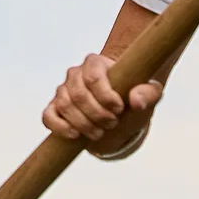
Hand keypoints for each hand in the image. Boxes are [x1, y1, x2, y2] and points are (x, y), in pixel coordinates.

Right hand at [42, 53, 163, 149]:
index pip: (94, 77)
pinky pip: (48, 116)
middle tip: (112, 123)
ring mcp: (62, 90)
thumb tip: (136, 101)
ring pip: (65, 105)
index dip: (106, 97)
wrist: (119, 106)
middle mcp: (75, 74)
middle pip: (79, 94)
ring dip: (83, 123)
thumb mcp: (149, 92)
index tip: (120, 108)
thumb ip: (148, 93)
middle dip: (97, 114)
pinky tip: (75, 135)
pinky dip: (60, 127)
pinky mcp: (54, 107)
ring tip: (99, 132)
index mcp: (95, 63)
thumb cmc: (133, 94)